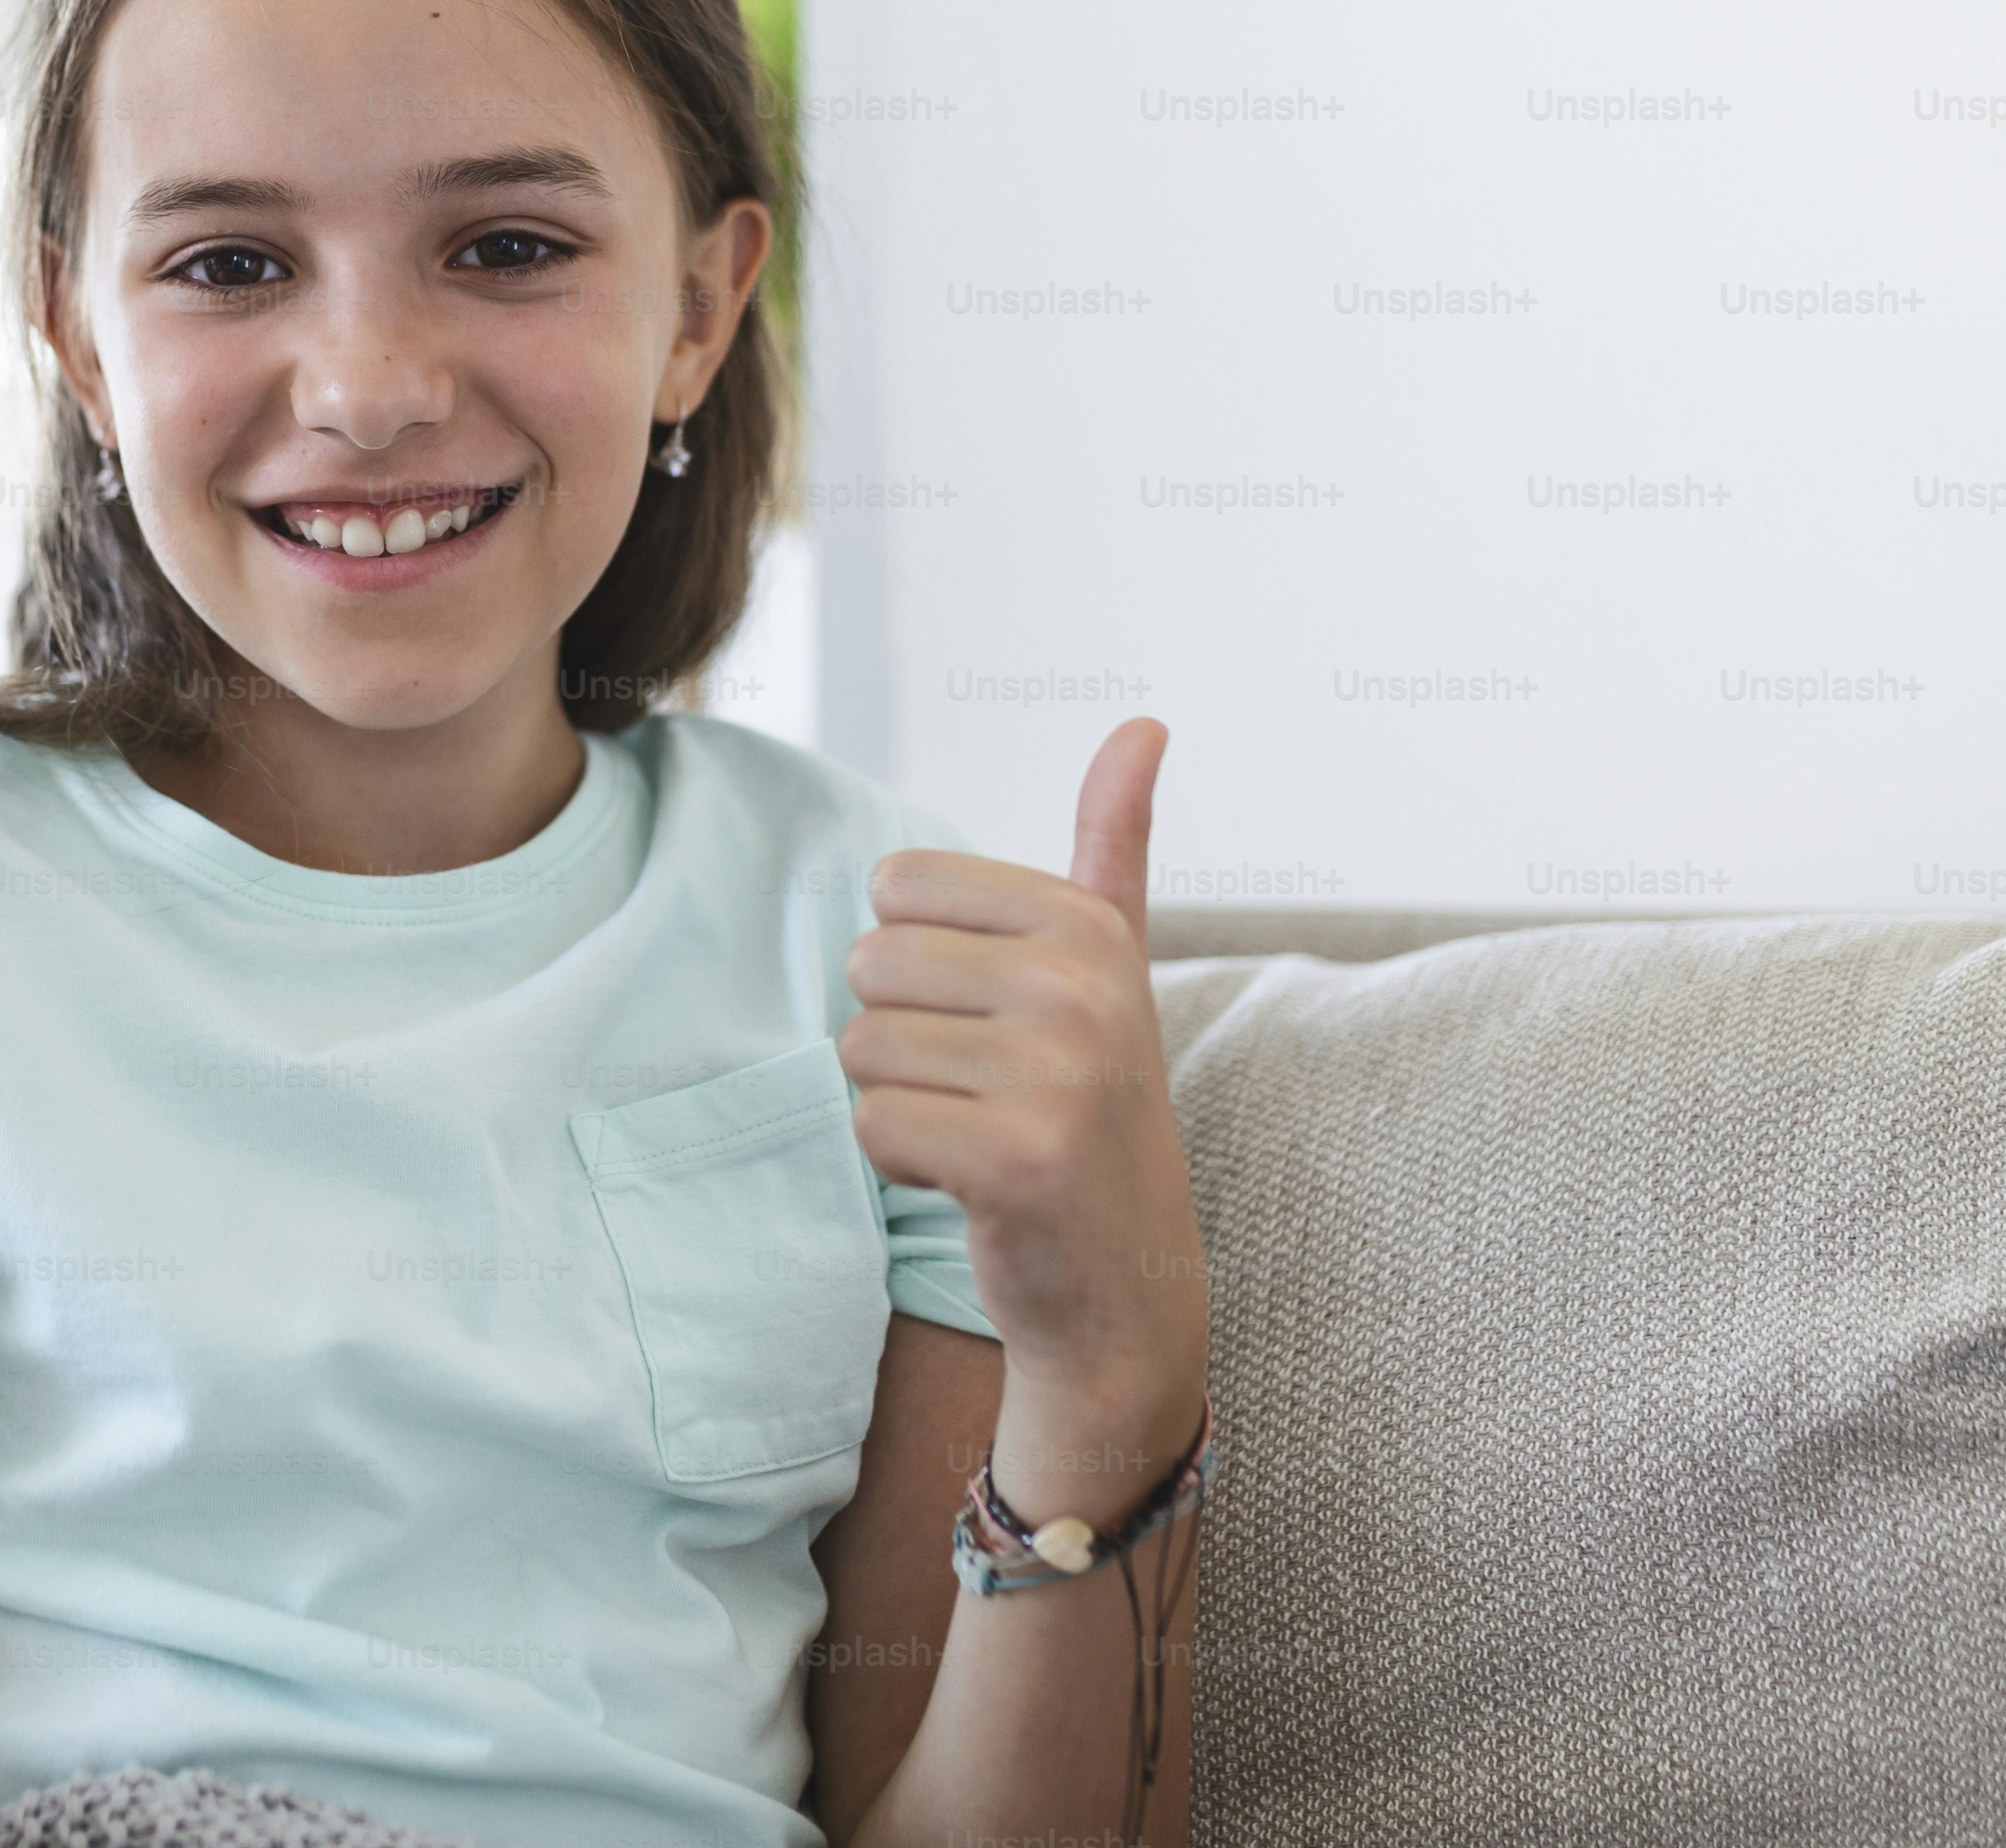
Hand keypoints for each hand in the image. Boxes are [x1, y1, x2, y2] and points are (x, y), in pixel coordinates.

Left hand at [837, 720, 1210, 1510]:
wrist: (1125, 1284)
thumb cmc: (1091, 1107)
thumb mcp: (1112, 965)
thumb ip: (1114, 843)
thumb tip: (1143, 722)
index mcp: (1086, 923)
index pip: (896, 887)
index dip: (918, 963)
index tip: (993, 1018)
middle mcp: (1081, 986)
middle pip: (868, 965)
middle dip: (903, 1036)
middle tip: (985, 1087)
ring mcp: (1058, 1073)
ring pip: (862, 1048)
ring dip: (901, 1102)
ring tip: (981, 1132)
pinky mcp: (1018, 1159)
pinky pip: (873, 1124)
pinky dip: (901, 1162)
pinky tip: (972, 1181)